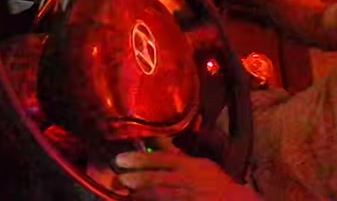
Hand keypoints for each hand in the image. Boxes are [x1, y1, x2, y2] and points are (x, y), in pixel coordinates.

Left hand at [116, 149, 259, 199]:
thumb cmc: (217, 184)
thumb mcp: (201, 166)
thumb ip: (177, 155)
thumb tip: (155, 141)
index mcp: (192, 166)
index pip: (163, 159)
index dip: (141, 159)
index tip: (122, 159)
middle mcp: (189, 181)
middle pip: (159, 178)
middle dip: (137, 178)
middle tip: (120, 177)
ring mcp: (190, 197)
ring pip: (162, 195)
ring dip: (142, 194)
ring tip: (128, 193)